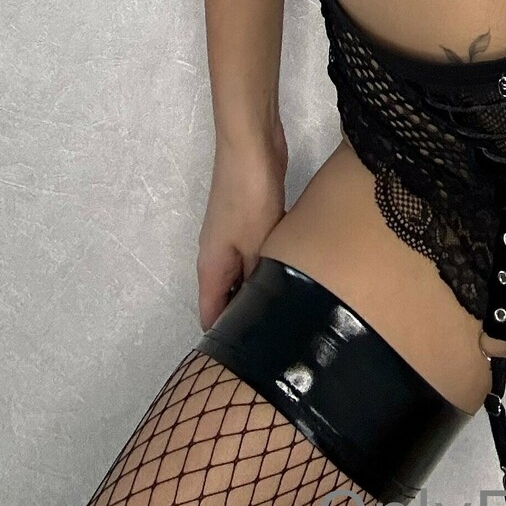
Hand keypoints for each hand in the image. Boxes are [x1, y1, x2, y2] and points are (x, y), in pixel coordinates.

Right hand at [196, 116, 288, 332]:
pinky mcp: (251, 219)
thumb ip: (257, 278)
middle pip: (227, 295)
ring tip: (292, 311)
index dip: (224, 338)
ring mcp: (233, 235)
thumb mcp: (255, 244)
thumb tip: (261, 308)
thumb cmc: (249, 197)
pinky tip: (296, 273)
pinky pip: (258, 253)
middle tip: (279, 339)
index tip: (248, 359)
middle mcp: (217, 254)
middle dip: (247, 315)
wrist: (252, 146)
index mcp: (211, 266)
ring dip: (263, 288)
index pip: (210, 313)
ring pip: (245, 273)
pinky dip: (271, 265)